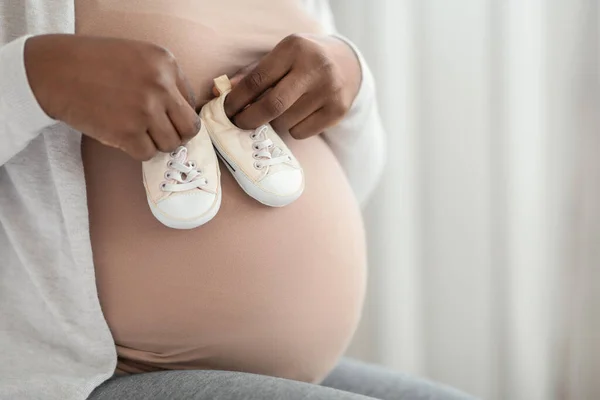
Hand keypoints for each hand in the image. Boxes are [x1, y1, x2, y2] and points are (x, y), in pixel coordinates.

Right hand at [25, 34, 200, 160]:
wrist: (55, 72)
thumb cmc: (95, 63)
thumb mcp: (137, 55)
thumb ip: (164, 78)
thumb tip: (184, 111)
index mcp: (165, 63)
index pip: (190, 101)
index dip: (177, 112)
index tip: (163, 116)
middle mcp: (160, 86)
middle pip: (189, 128)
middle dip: (177, 134)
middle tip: (160, 133)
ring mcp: (145, 110)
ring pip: (170, 144)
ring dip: (156, 143)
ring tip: (137, 132)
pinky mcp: (128, 132)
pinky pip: (147, 154)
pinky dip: (137, 150)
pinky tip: (123, 136)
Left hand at [223, 34, 361, 138]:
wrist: (346, 63)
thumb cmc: (302, 61)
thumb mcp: (280, 57)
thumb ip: (253, 74)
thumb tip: (221, 95)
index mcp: (294, 48)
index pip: (257, 80)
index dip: (236, 100)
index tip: (226, 111)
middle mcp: (315, 67)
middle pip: (272, 105)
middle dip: (249, 119)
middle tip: (239, 124)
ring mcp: (329, 89)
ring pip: (286, 122)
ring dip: (274, 123)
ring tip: (278, 113)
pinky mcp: (338, 109)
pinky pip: (301, 132)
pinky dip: (292, 129)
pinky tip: (299, 115)